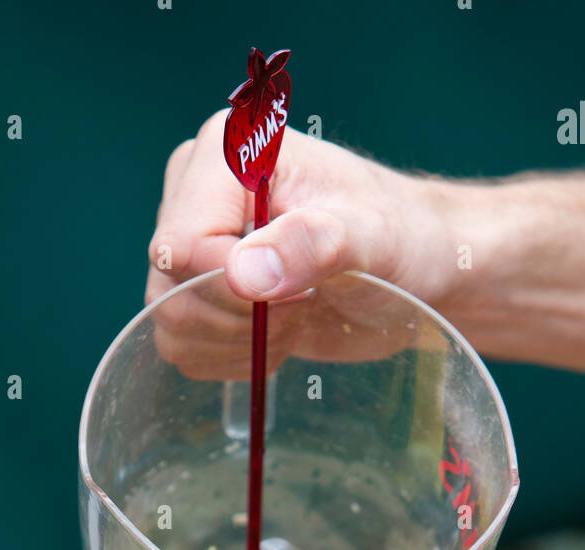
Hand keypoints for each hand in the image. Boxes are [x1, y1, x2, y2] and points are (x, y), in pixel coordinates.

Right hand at [145, 112, 455, 375]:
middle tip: (305, 303)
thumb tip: (241, 275)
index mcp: (227, 155)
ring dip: (240, 342)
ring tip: (296, 316)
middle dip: (242, 318)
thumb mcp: (369, 237)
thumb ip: (311, 245)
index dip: (232, 287)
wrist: (414, 270)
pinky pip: (183, 348)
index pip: (182, 244)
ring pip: (170, 323)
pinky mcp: (201, 291)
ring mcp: (194, 245)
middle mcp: (195, 192)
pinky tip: (279, 335)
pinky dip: (233, 358)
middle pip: (169, 287)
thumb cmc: (401, 238)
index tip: (300, 289)